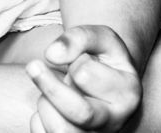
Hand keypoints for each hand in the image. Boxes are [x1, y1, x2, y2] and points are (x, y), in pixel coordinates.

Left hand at [25, 25, 141, 131]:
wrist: (101, 80)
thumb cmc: (101, 57)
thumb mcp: (99, 37)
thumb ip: (78, 38)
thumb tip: (51, 55)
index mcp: (127, 93)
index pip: (86, 75)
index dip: (74, 61)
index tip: (78, 59)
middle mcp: (115, 121)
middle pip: (80, 113)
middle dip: (49, 85)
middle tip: (33, 65)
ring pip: (60, 130)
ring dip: (45, 103)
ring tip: (51, 92)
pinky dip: (38, 120)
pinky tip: (49, 108)